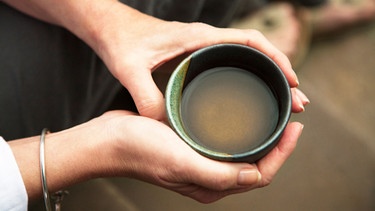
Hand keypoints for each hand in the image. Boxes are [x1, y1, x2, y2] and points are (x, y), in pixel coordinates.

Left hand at [85, 2, 302, 119]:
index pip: (250, 41)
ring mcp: (203, 47)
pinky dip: (250, 77)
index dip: (276, 59)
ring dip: (269, 77)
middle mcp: (206, 40)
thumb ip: (144, 96)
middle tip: (297, 103)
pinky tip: (253, 96)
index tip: (292, 81)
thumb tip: (163, 124)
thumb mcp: (129, 69)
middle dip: (281, 74)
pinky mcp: (197, 55)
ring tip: (285, 102)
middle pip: (257, 53)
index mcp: (199, 38)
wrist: (111, 28)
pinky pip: (232, 63)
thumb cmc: (121, 41)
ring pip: (247, 59)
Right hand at [92, 110, 303, 202]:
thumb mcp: (180, 161)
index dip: (282, 154)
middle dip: (278, 146)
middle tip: (290, 120)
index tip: (294, 128)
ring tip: (275, 117)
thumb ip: (217, 174)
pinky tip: (244, 117)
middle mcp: (209, 178)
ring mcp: (201, 163)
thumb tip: (256, 177)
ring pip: (243, 154)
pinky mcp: (193, 148)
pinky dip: (242, 132)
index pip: (260, 175)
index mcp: (211, 186)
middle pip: (256, 165)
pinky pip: (226, 144)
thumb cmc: (140, 149)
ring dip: (263, 138)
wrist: (111, 139)